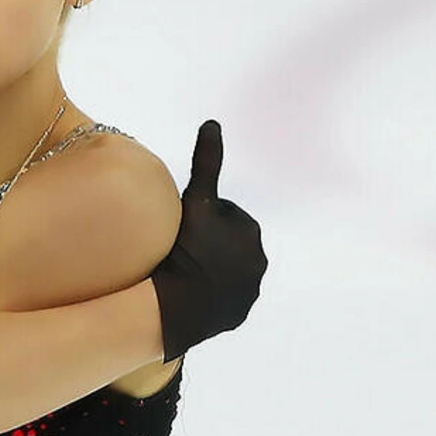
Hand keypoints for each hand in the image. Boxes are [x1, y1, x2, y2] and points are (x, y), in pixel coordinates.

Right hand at [150, 120, 268, 362]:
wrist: (179, 305)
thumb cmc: (186, 248)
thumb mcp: (196, 200)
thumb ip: (207, 162)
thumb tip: (213, 122)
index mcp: (250, 231)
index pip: (221, 214)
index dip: (198, 218)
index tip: (181, 227)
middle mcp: (258, 260)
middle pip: (223, 242)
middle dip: (207, 242)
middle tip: (178, 246)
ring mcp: (249, 290)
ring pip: (223, 269)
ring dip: (207, 266)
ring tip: (180, 268)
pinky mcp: (238, 313)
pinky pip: (221, 296)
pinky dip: (208, 291)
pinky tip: (187, 289)